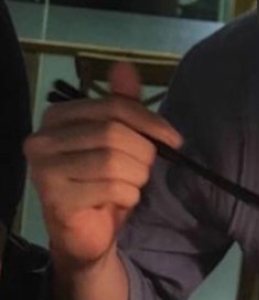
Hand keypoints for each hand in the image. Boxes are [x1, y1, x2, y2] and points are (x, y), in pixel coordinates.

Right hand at [25, 63, 181, 269]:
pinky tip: (118, 200)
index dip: (150, 122)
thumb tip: (124, 66)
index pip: (114, 107)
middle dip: (143, 154)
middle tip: (145, 171)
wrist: (88, 233)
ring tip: (128, 186)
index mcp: (58, 117)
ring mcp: (44, 169)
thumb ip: (123, 105)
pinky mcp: (55, 197)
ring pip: (114, 161)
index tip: (174, 139)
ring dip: (136, 177)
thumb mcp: (120, 140)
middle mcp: (42, 139)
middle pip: (115, 133)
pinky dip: (128, 195)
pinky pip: (111, 188)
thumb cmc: (103, 183)